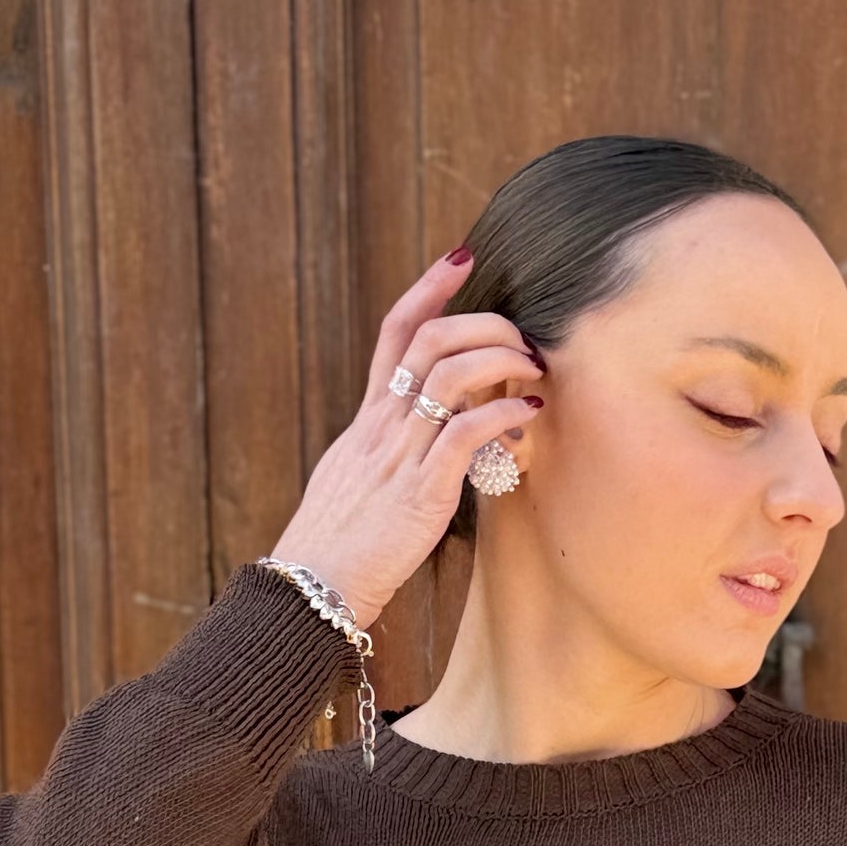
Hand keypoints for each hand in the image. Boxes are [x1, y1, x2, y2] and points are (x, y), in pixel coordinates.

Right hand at [268, 245, 544, 628]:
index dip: (428, 289)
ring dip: (499, 359)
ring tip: (531, 369)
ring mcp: (400, 455)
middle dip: (482, 322)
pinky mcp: (420, 491)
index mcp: (368, 420)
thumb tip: (427, 442)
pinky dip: (502, 414)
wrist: (316, 587)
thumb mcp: (360, 482)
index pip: (395, 333)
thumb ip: (392, 453)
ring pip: (448, 374)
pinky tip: (526, 416)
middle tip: (520, 334)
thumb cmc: (341, 545)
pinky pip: (464, 432)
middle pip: (429, 340)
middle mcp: (382, 426)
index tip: (462, 258)